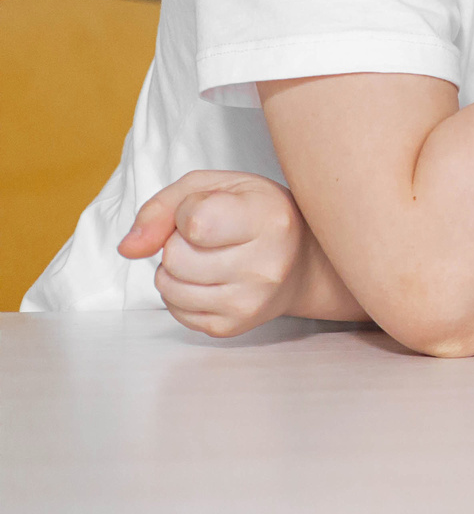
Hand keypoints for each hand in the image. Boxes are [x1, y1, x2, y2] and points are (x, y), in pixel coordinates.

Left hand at [117, 170, 312, 338]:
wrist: (303, 262)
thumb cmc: (257, 214)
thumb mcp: (218, 186)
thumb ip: (165, 206)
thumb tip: (129, 248)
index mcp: (270, 219)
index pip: (195, 221)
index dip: (187, 210)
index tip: (211, 207)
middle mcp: (266, 266)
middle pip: (175, 257)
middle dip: (178, 243)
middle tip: (208, 238)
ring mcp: (249, 302)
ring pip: (168, 286)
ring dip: (175, 269)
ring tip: (205, 258)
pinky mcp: (232, 327)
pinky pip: (175, 311)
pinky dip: (181, 292)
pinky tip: (208, 280)